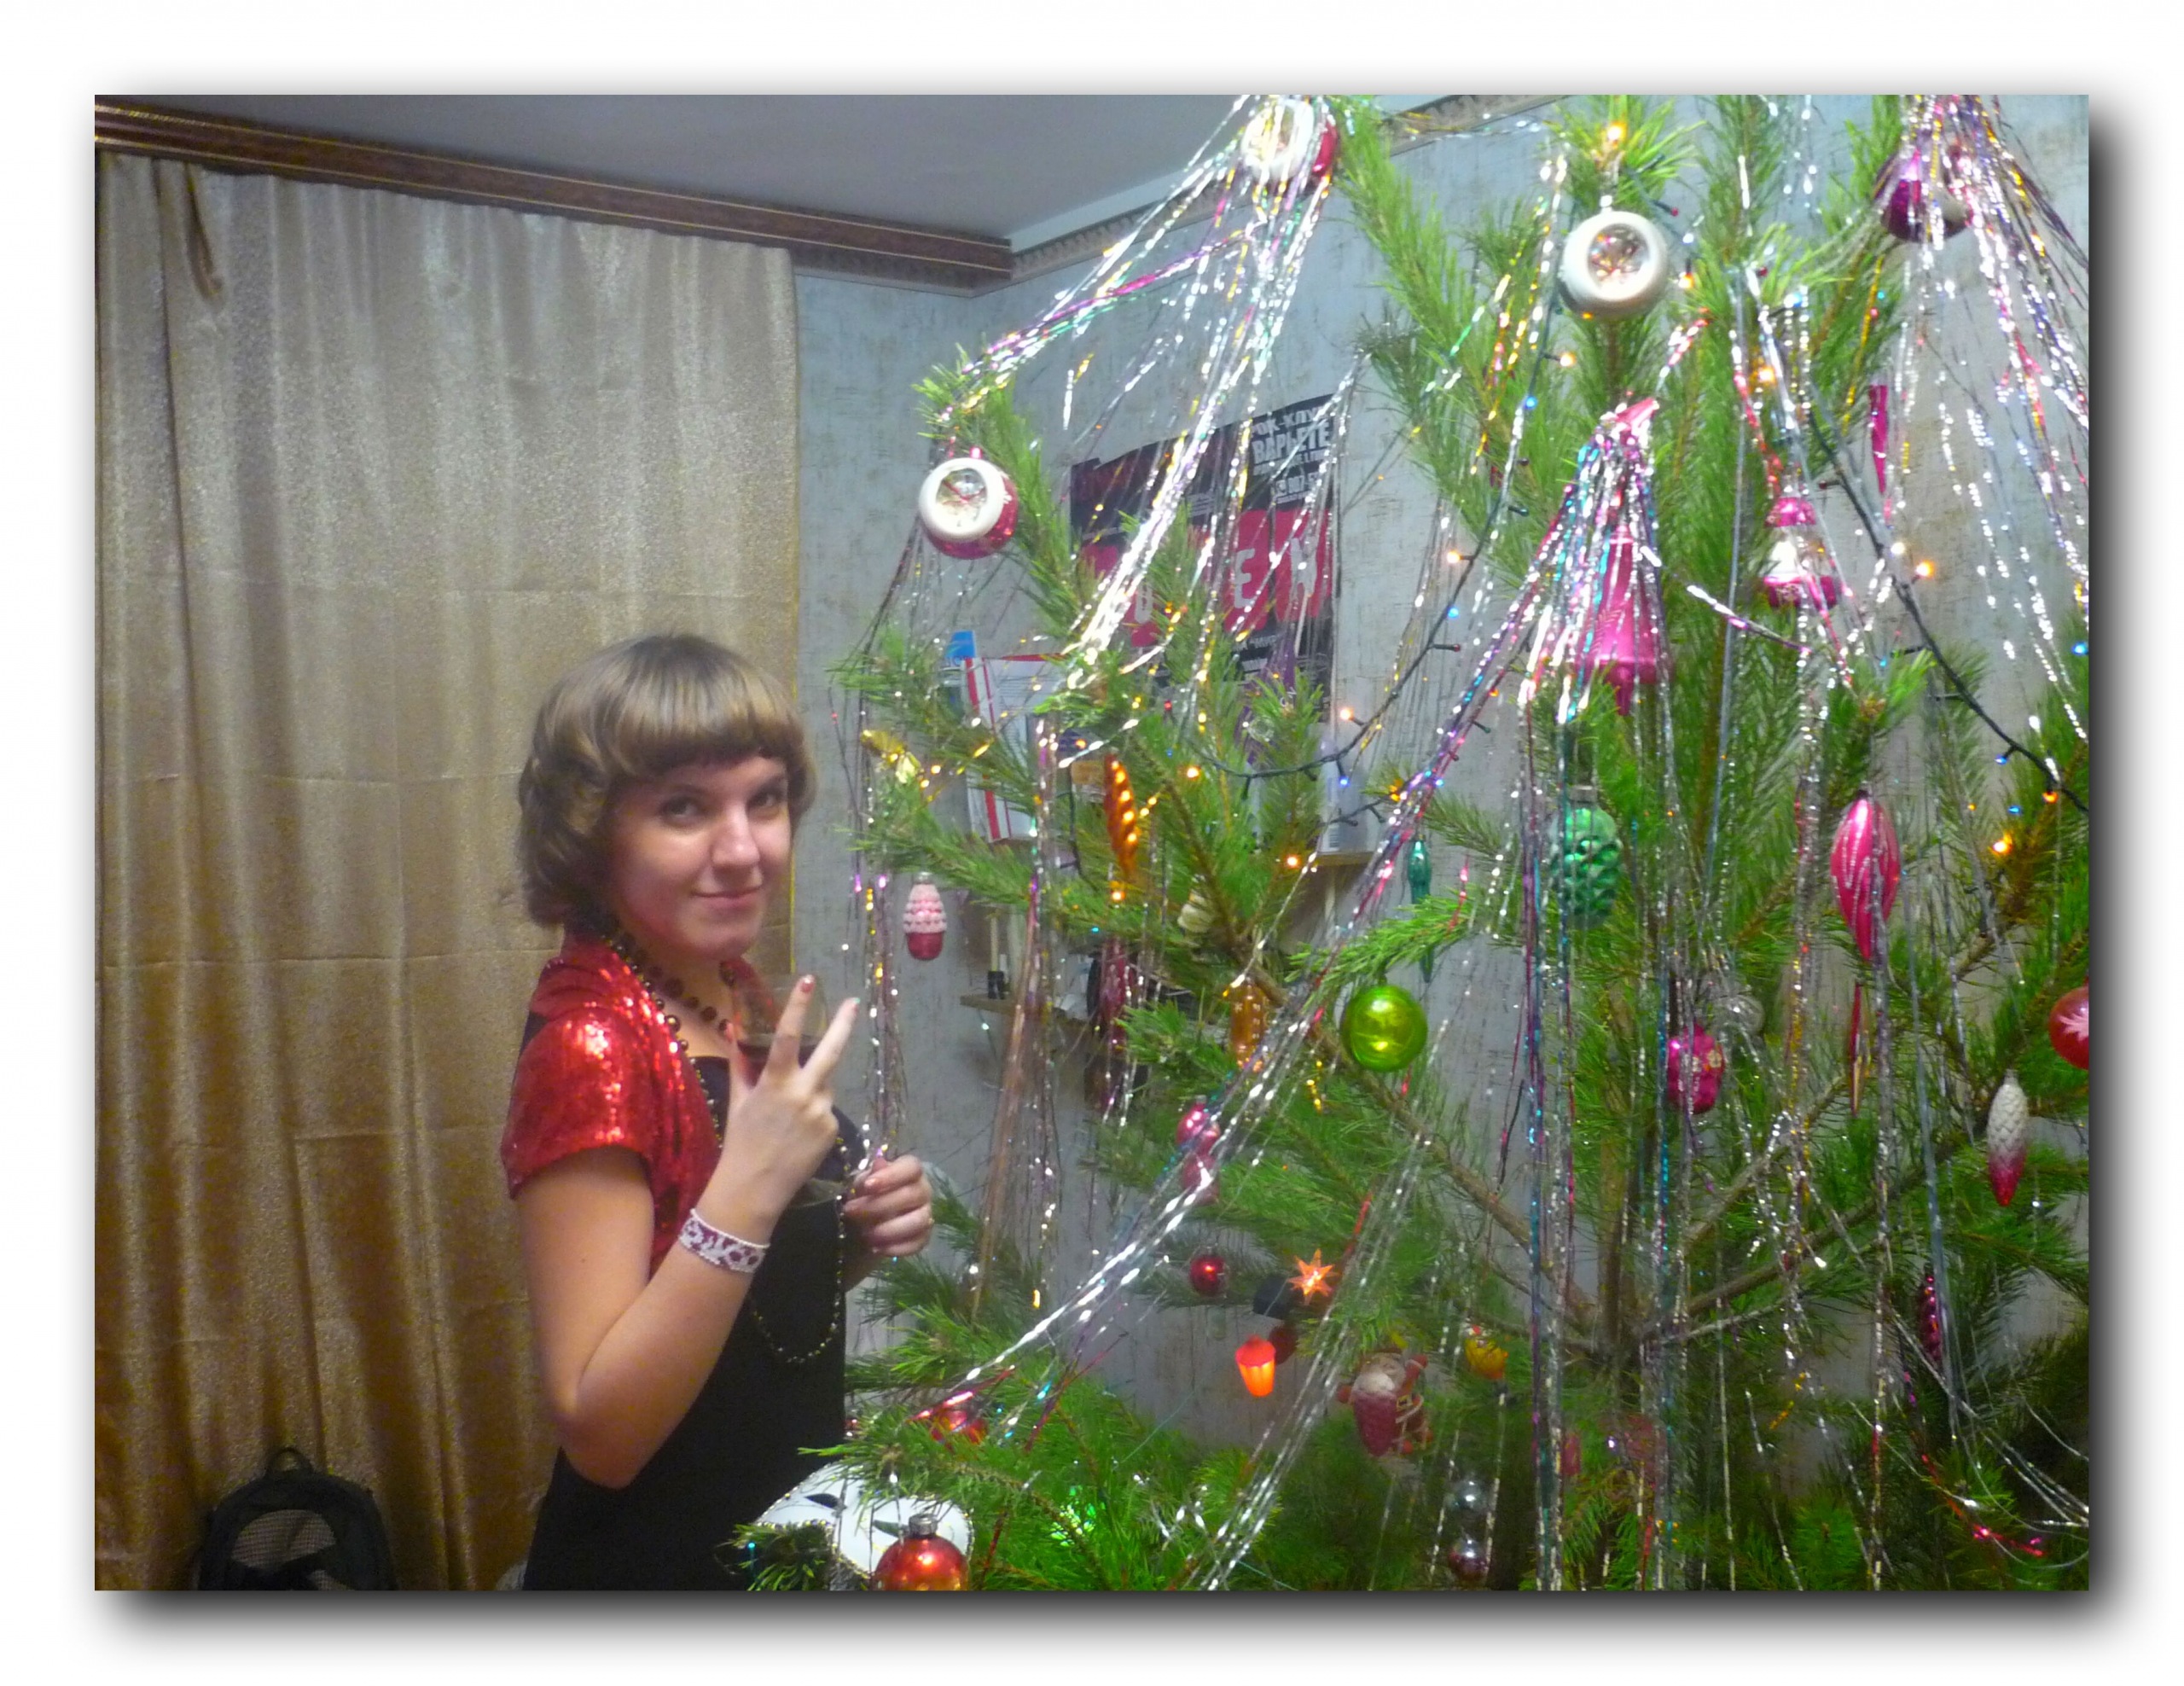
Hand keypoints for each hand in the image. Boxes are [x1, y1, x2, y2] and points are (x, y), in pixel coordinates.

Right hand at [716, 978, 859, 1221]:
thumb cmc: (740, 1141)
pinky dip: (815, 1111)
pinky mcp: (834, 1131)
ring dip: (813, 1086)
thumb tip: (733, 1029)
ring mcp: (823, 1113)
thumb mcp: (739, 1100)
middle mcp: (804, 1094)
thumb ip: (741, 1063)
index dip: (798, 1006)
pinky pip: (826, 1110)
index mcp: (776, 1083)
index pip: (787, 1036)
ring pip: (825, 1085)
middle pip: (831, 1051)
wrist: (753, 1190)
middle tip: (854, 1002)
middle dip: (844, 1024)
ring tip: (788, 1115)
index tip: (809, 981)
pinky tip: (797, 1133)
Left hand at [842, 1149, 933, 1265]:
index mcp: (909, 1171)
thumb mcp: (862, 1184)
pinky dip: (896, 1248)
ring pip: (918, 1221)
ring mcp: (926, 1214)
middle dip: (878, 1205)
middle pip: (911, 1195)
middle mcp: (923, 1190)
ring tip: (865, 1234)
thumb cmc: (867, 1196)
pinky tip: (876, 1248)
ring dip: (889, 1229)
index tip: (868, 1185)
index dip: (891, 1175)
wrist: (867, 1223)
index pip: (912, 1167)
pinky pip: (918, 1243)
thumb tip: (879, 1163)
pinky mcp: (924, 1237)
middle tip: (851, 1212)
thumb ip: (870, 1176)